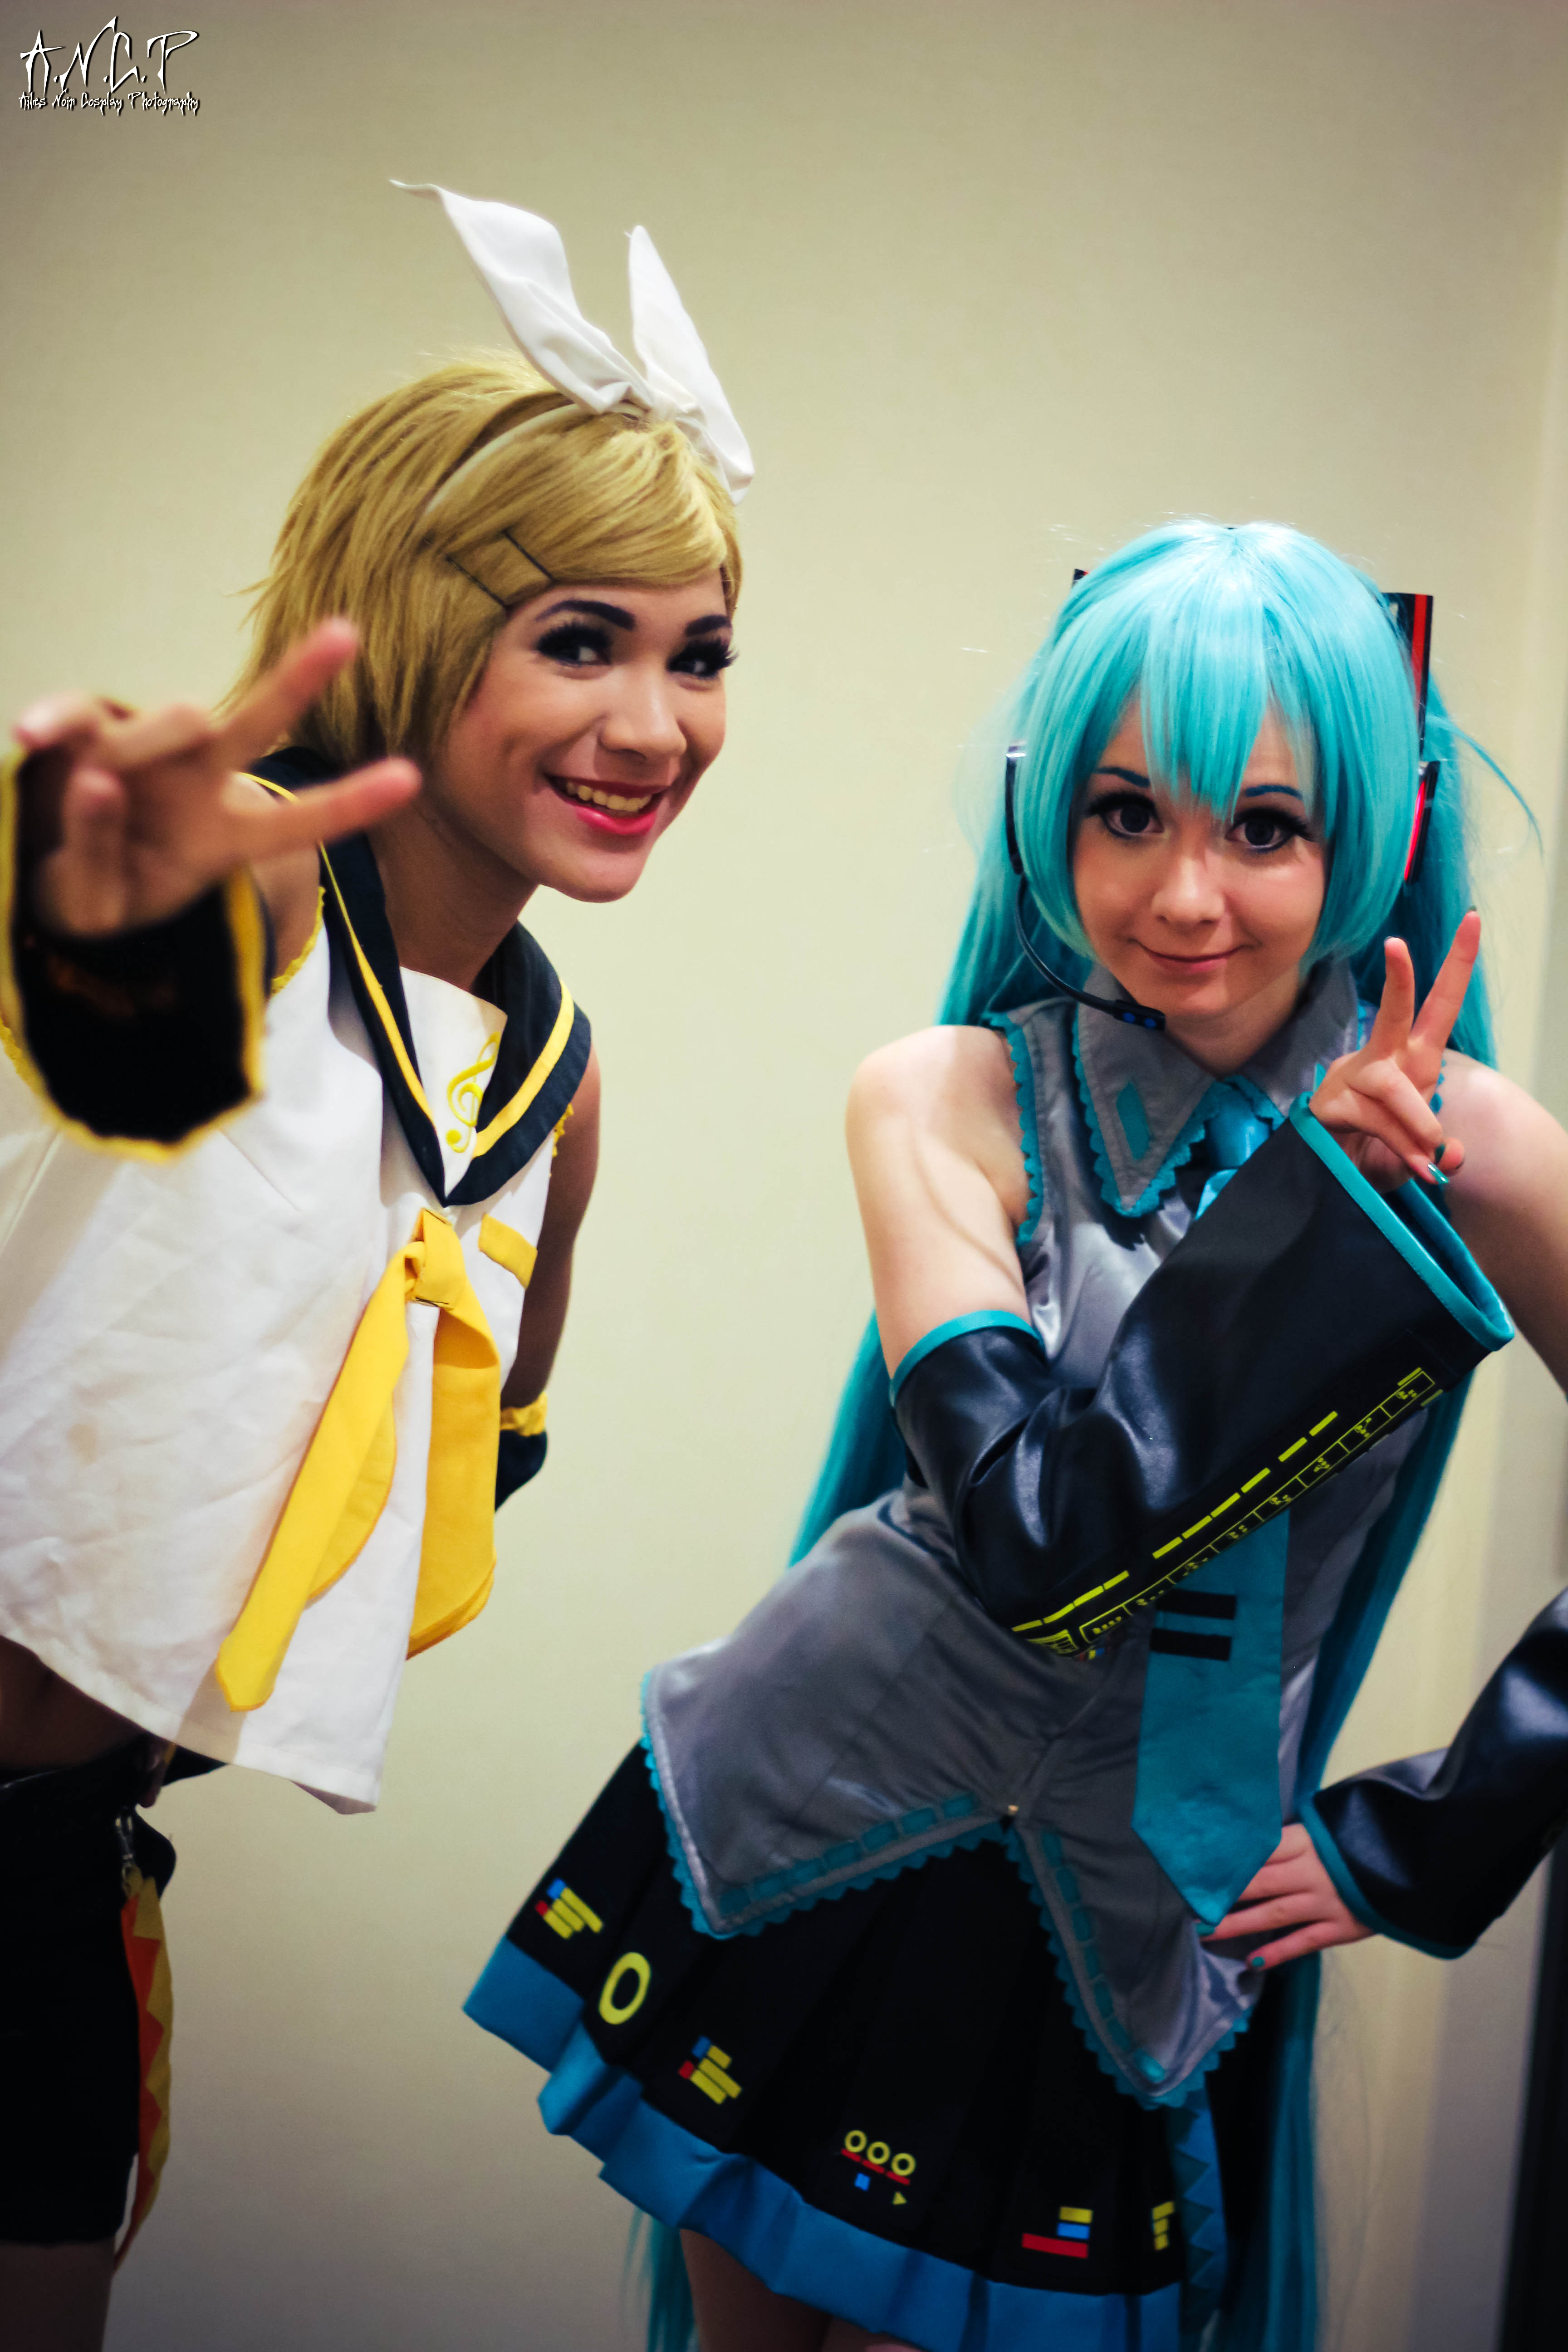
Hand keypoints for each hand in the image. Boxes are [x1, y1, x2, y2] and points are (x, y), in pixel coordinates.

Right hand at [15, 619, 418, 938]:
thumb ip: (97, 856)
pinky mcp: (88, 730)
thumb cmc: (102, 886)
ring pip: (173, 724)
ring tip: (106, 784)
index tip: (412, 776)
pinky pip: (80, 713)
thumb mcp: (102, 902)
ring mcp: (147, 750)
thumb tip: (95, 779)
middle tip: (347, 634)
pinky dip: (57, 718)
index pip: (297, 820)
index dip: (350, 803)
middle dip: (298, 680)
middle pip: (255, 727)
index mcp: (224, 836)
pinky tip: (31, 734)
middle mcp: (197, 783)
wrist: (48, 871)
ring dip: (149, 740)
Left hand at [1201, 1821, 1371, 1968]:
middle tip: (1190, 1903)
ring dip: (1238, 1925)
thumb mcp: (1325, 1827)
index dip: (1227, 1861)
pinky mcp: (1341, 1927)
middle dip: (1222, 1894)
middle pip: (1258, 1882)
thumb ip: (1292, 1837)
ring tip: (1205, 1933)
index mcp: (1305, 1841)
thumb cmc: (1359, 1840)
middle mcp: (1310, 1871)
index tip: (1197, 1869)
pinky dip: (1278, 1952)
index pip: (1257, 1850)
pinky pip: (1303, 1942)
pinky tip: (1252, 1962)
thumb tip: (1254, 1840)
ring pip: (1273, 1914)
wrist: (1412, 1860)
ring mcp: (1325, 1902)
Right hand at [1307, 915, 1478, 1191]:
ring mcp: (1353, 1077)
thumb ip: (1438, 1153)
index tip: (1473, 918)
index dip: (1457, 964)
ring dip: (1415, 1122)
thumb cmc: (1377, 1151)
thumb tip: (1448, 1157)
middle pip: (1396, 1012)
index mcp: (1412, 1058)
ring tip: (1426, 1157)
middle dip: (1400, 978)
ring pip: (1392, 1086)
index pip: (1438, 1005)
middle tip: (1395, 945)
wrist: (1330, 1176)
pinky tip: (1406, 1164)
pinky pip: (1373, 1118)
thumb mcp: (1419, 1155)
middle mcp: (1383, 1058)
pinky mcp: (1330, 1101)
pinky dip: (1397, 1144)